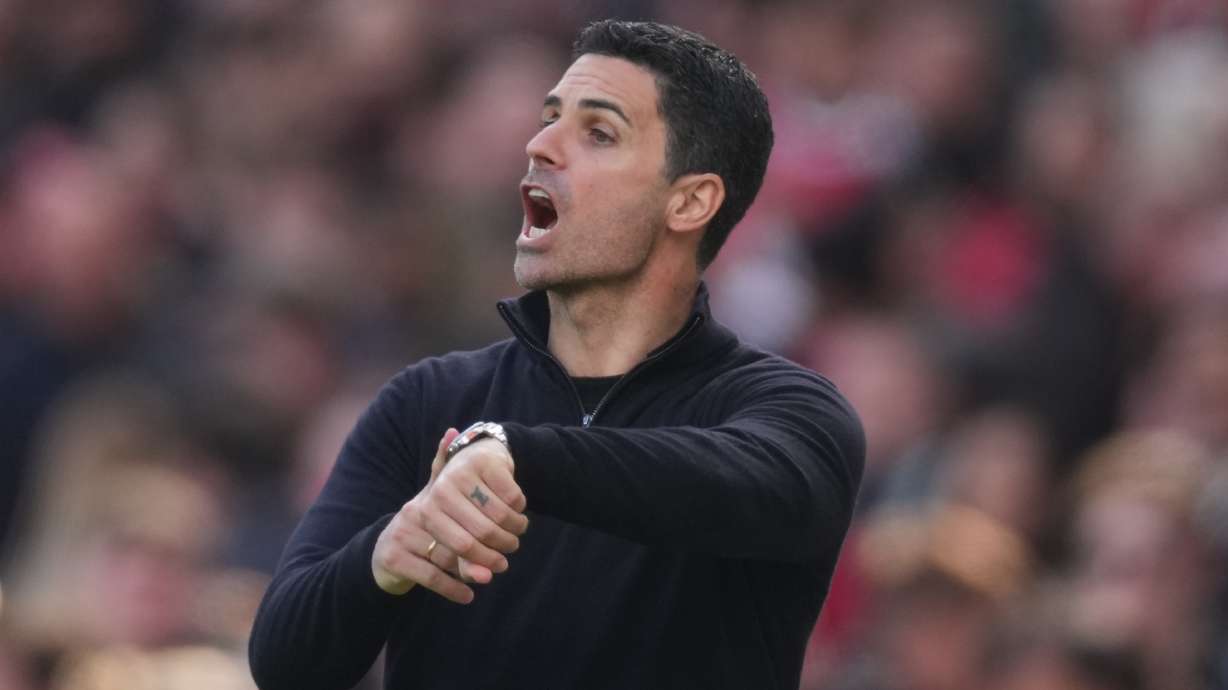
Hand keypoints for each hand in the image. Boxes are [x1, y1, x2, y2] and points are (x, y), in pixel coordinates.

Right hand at [371, 428, 527, 602]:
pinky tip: (468, 595)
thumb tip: (452, 429)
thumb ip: (442, 465)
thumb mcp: (432, 492)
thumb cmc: (421, 523)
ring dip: (472, 571)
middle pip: (461, 535)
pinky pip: (430, 575)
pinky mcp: (394, 559)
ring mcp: (402, 535)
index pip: (471, 509)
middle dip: (488, 550)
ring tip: (491, 577)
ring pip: (446, 556)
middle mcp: (415, 512)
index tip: (515, 535)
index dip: (496, 523)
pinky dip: (452, 587)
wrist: (383, 555)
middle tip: (506, 561)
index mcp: (431, 495)